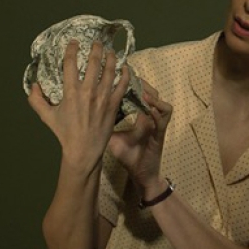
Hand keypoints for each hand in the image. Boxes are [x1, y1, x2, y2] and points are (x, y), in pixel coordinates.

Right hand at [28, 40, 130, 171]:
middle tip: (97, 42)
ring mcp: (103, 97)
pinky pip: (122, 85)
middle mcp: (88, 92)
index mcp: (71, 92)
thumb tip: (33, 85)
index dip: (72, 49)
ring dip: (111, 58)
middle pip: (94, 62)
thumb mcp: (47, 117)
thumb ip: (36, 100)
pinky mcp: (114, 104)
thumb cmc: (65, 133)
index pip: (70, 64)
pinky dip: (125, 74)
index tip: (74, 42)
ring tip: (111, 51)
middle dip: (95, 49)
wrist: (83, 150)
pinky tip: (125, 67)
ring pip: (110, 71)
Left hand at [107, 80, 172, 194]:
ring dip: (153, 96)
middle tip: (132, 77)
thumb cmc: (128, 155)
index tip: (122, 75)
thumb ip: (104, 124)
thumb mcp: (113, 137)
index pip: (139, 95)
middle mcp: (151, 118)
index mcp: (141, 116)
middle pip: (152, 94)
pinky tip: (149, 107)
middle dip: (144, 85)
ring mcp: (157, 125)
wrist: (140, 174)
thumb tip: (84, 115)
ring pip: (161, 103)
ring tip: (143, 91)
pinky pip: (163, 118)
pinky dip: (158, 110)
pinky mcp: (161, 134)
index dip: (133, 84)